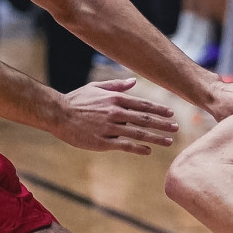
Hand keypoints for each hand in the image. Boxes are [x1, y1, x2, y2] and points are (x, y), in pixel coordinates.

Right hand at [51, 78, 177, 154]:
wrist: (57, 113)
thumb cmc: (76, 100)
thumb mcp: (96, 88)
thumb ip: (116, 86)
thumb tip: (134, 82)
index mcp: (115, 99)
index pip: (142, 105)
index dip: (158, 110)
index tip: (171, 114)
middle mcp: (115, 112)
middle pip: (144, 120)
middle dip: (162, 124)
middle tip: (176, 128)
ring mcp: (109, 128)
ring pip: (138, 133)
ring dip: (155, 138)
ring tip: (168, 141)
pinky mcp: (102, 142)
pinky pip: (124, 145)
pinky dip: (138, 148)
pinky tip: (148, 151)